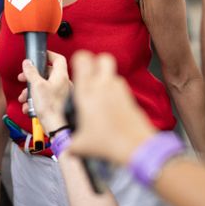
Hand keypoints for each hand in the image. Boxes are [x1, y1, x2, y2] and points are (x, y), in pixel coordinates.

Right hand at [18, 51, 70, 131]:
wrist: (56, 127)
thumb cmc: (50, 108)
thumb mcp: (36, 86)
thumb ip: (31, 72)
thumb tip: (27, 63)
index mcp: (61, 76)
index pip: (58, 58)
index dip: (48, 55)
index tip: (39, 56)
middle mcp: (63, 84)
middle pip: (47, 74)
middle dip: (32, 77)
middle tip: (23, 79)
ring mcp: (61, 94)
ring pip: (44, 87)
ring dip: (31, 91)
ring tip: (23, 98)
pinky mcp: (58, 104)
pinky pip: (45, 98)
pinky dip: (36, 101)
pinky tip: (28, 107)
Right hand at [69, 51, 156, 165]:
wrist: (135, 145)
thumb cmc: (108, 143)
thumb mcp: (81, 145)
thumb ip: (71, 144)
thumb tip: (69, 148)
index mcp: (87, 91)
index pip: (83, 59)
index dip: (79, 59)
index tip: (76, 68)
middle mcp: (104, 86)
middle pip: (103, 58)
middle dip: (96, 62)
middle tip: (90, 76)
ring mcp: (119, 90)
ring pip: (113, 73)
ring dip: (106, 78)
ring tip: (99, 94)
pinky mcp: (130, 97)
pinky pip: (121, 86)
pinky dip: (115, 90)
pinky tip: (111, 105)